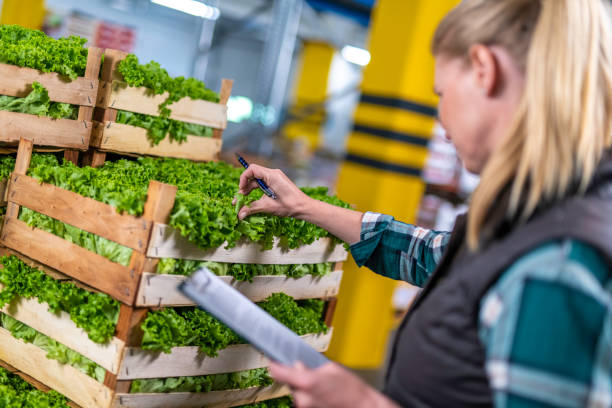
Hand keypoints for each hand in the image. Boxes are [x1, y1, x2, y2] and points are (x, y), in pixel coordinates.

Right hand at [234, 164, 311, 219]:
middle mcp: (273, 174)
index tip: (240, 190)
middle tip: (239, 199)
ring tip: (243, 202)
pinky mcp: (277, 184)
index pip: (252, 170)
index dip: (243, 179)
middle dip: (244, 187)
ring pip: (257, 182)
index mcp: (271, 175)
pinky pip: (264, 185)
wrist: (304, 207)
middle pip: (253, 176)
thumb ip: (252, 208)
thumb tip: (239, 214)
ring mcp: (276, 179)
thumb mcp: (268, 206)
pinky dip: (257, 192)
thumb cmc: (289, 205)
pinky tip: (253, 202)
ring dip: (250, 191)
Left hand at [269, 361, 399, 407]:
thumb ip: (310, 367)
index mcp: (307, 382)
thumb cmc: (352, 390)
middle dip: (297, 377)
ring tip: (323, 389)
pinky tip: (324, 397)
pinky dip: (310, 398)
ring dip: (305, 389)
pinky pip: (304, 403)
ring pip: (297, 394)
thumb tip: (297, 365)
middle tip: (313, 375)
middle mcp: (302, 398)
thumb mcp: (332, 369)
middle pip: (290, 383)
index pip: (279, 372)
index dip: (273, 365)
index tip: (270, 361)